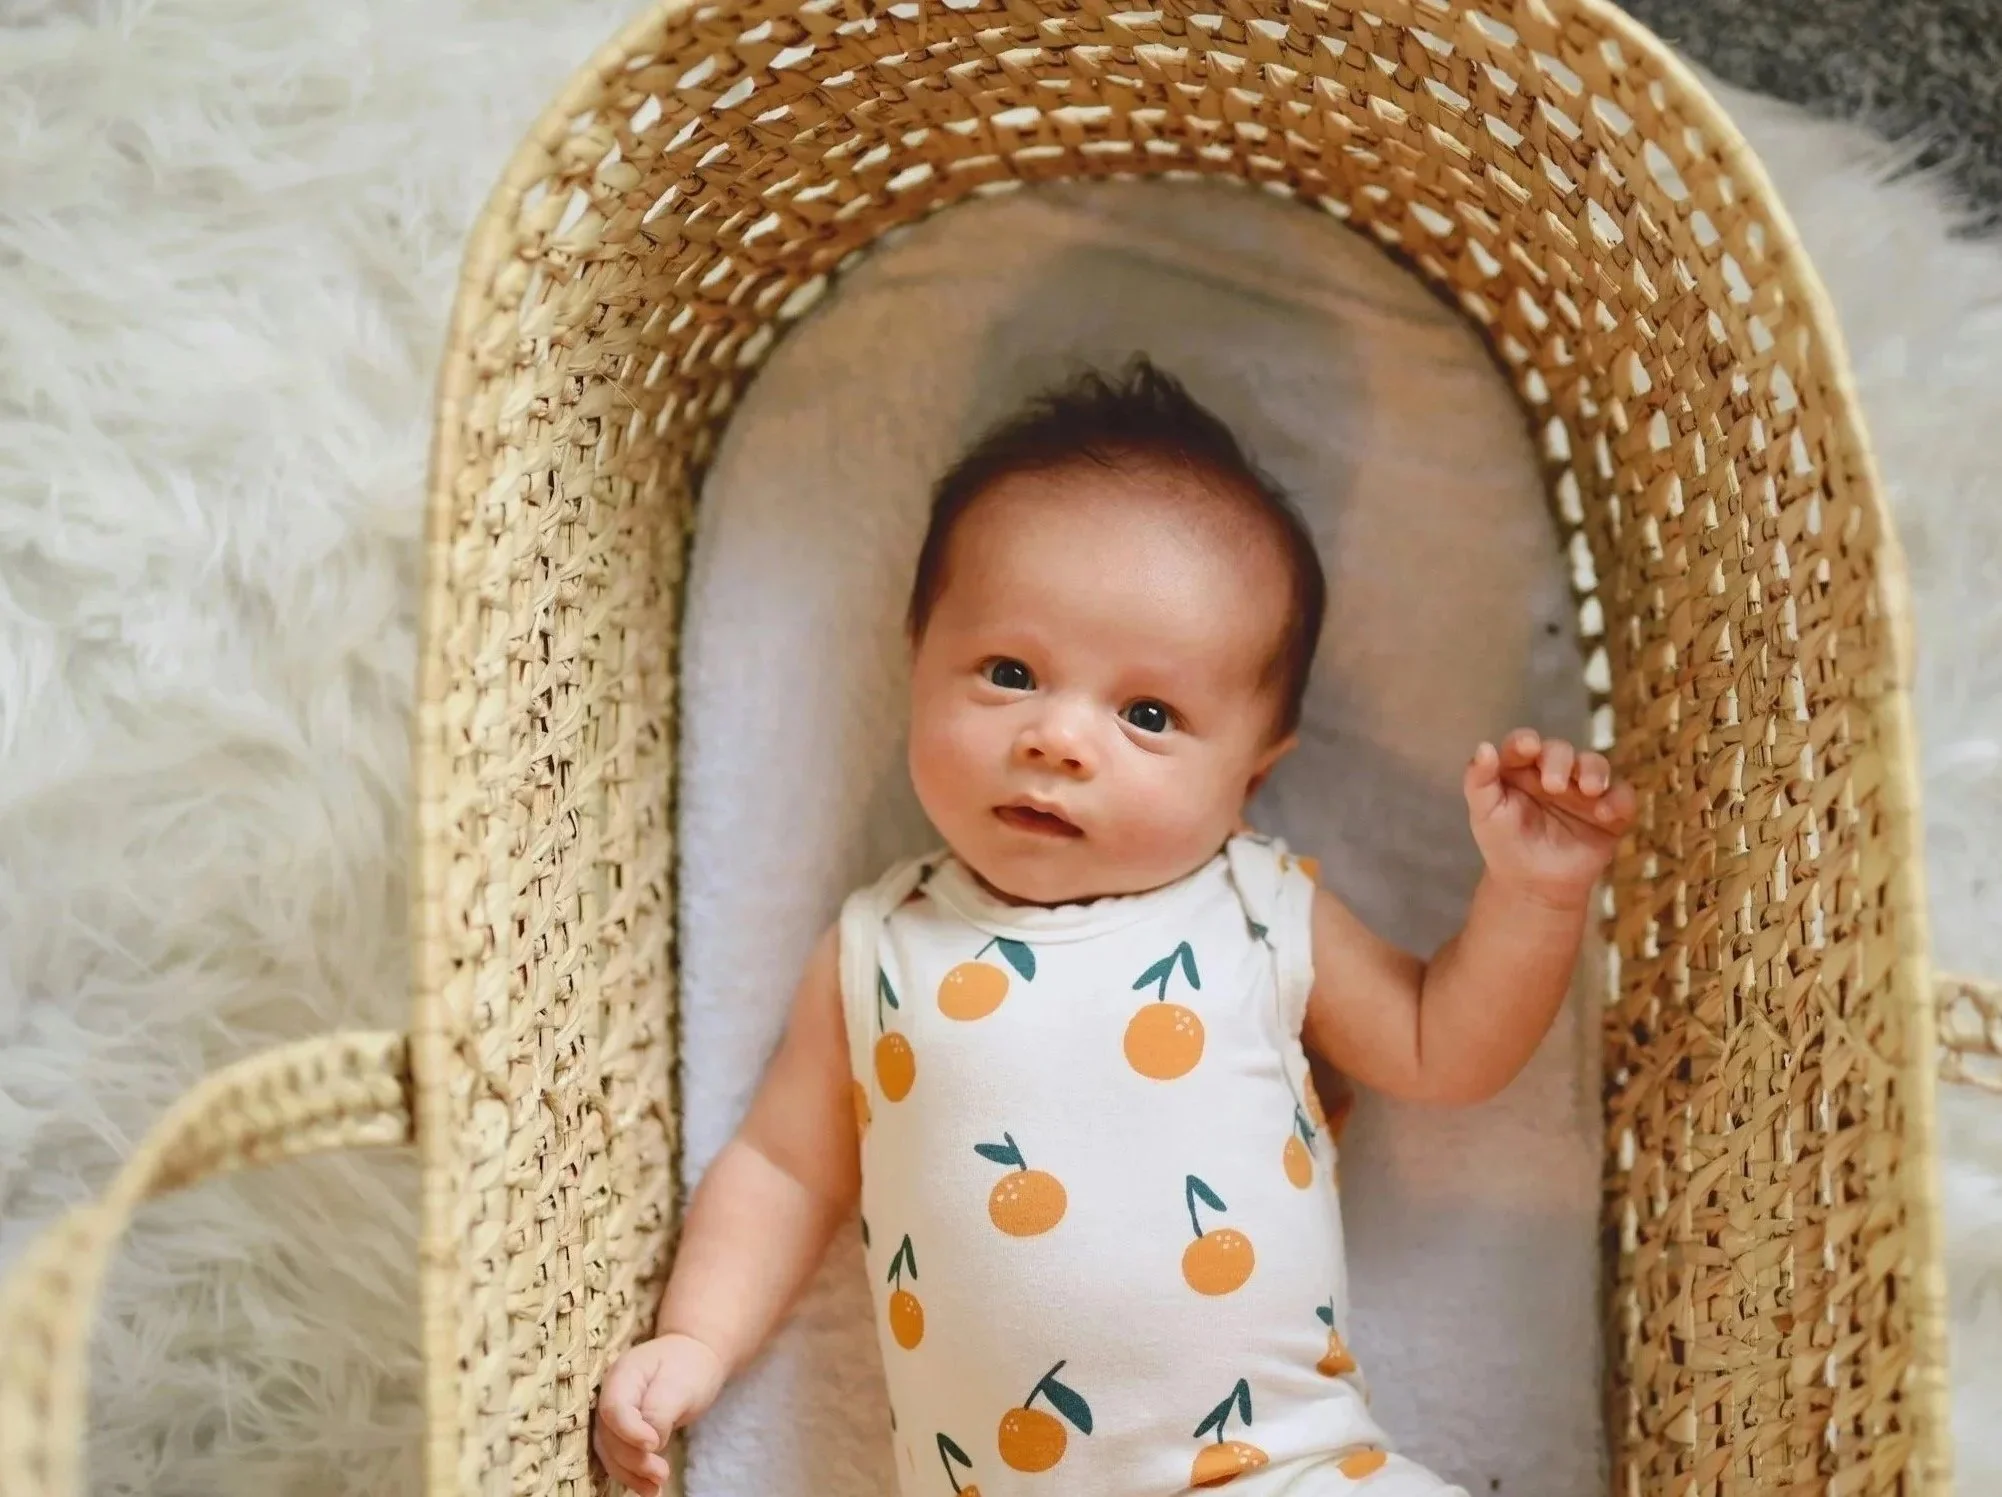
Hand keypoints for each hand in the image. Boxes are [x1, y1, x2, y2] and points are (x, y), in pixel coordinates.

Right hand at [594, 1333, 727, 1494]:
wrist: (695, 1358)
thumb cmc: (689, 1367)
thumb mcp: (681, 1384)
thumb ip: (661, 1411)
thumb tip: (650, 1443)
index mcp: (623, 1374)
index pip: (614, 1409)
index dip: (629, 1431)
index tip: (655, 1444)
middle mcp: (611, 1395)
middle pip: (609, 1435)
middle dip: (633, 1459)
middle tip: (662, 1474)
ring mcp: (615, 1414)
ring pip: (610, 1451)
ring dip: (631, 1474)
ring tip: (656, 1488)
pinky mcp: (623, 1431)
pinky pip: (620, 1456)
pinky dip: (633, 1475)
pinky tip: (650, 1489)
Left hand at [1463, 729, 1635, 908]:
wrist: (1532, 885)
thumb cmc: (1504, 843)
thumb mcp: (1484, 813)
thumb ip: (1479, 781)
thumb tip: (1484, 747)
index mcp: (1521, 767)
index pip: (1523, 743)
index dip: (1525, 742)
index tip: (1527, 748)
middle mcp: (1554, 771)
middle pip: (1561, 751)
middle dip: (1559, 761)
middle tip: (1553, 785)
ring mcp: (1584, 789)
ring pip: (1596, 764)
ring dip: (1594, 771)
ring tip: (1589, 790)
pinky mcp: (1609, 812)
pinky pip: (1622, 796)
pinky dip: (1618, 800)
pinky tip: (1605, 814)